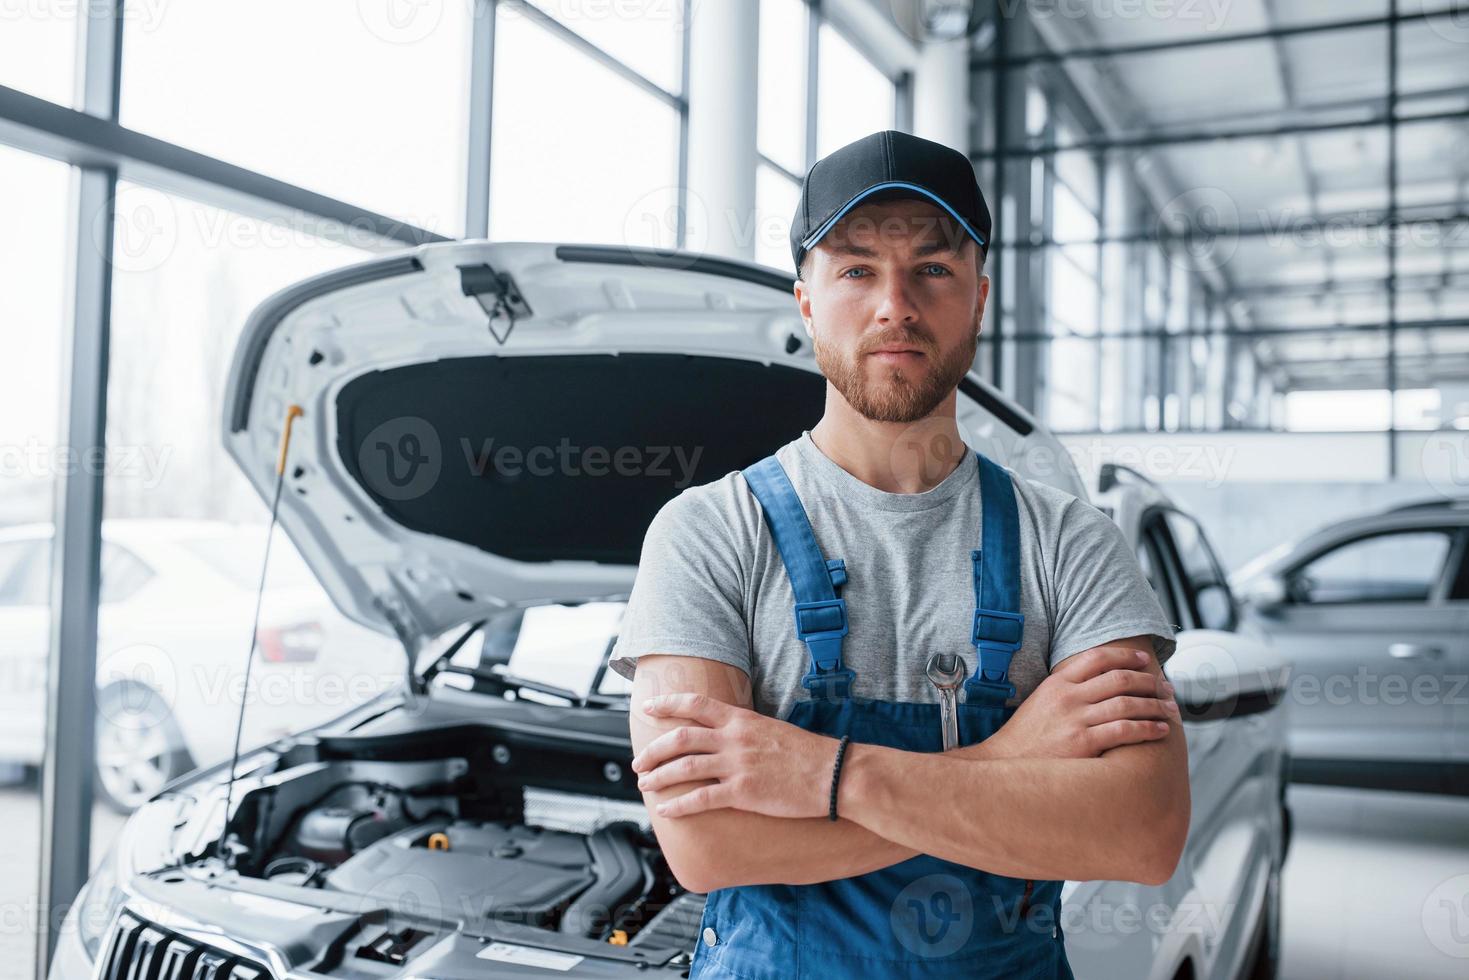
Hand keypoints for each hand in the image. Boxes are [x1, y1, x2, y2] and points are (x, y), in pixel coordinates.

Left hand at [631, 693, 837, 819]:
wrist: (833, 774)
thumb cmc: (808, 755)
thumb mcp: (772, 730)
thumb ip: (745, 731)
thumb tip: (725, 736)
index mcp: (742, 720)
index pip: (696, 704)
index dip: (668, 704)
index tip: (649, 708)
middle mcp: (734, 739)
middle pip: (680, 738)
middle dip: (653, 749)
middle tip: (639, 761)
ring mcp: (738, 765)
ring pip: (684, 767)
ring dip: (659, 776)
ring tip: (645, 784)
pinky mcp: (743, 792)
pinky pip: (701, 798)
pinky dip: (679, 804)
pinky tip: (666, 810)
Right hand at [977, 644, 1177, 760]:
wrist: (1005, 764)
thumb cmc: (1027, 738)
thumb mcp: (1041, 702)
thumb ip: (1066, 690)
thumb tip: (1100, 685)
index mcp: (1057, 682)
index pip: (1097, 657)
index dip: (1126, 656)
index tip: (1145, 661)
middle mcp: (1068, 696)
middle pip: (1119, 678)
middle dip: (1149, 681)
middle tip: (1166, 688)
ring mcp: (1075, 719)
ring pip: (1127, 703)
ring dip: (1154, 705)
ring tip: (1170, 709)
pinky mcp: (1083, 743)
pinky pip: (1125, 730)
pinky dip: (1148, 728)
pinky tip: (1160, 730)